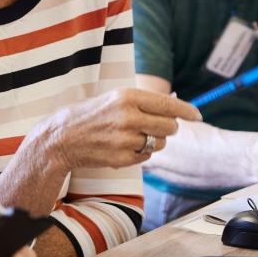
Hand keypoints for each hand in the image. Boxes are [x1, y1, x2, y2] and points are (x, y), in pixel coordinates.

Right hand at [36, 88, 201, 171]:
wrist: (61, 139)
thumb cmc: (88, 115)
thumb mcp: (113, 98)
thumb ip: (143, 102)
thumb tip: (175, 105)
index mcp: (127, 97)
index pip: (168, 105)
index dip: (187, 111)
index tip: (197, 115)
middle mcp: (129, 117)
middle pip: (169, 127)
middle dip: (168, 128)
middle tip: (157, 127)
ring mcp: (125, 140)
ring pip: (159, 144)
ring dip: (154, 142)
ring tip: (134, 136)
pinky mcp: (122, 159)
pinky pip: (146, 157)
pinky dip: (140, 154)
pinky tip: (122, 147)